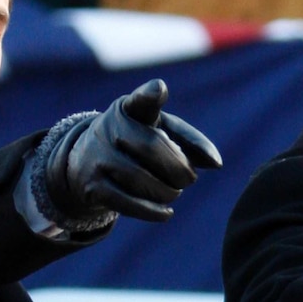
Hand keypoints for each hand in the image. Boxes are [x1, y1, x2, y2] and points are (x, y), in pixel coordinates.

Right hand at [46, 79, 221, 221]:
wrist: (86, 163)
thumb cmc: (136, 141)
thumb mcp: (159, 130)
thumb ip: (189, 140)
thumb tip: (215, 163)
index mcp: (129, 108)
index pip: (140, 99)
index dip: (150, 94)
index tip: (159, 89)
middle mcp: (108, 128)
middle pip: (151, 147)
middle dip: (178, 168)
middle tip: (189, 178)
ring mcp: (96, 157)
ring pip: (139, 179)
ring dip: (166, 191)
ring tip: (174, 191)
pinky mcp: (91, 187)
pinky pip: (126, 202)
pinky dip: (152, 211)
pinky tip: (166, 212)